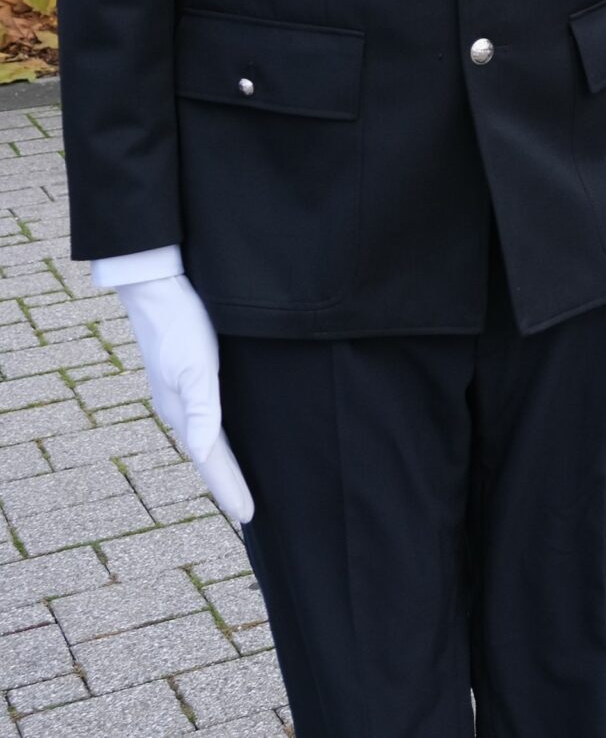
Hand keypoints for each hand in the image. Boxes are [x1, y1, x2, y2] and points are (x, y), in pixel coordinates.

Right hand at [115, 275, 253, 524]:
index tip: (248, 516)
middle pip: (209, 456)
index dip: (229, 488)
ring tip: (239, 486)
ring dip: (223, 464)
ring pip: (208, 439)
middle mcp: (180, 409)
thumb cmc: (180, 324)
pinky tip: (229, 435)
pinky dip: (221, 437)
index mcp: (182, 411)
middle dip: (227, 484)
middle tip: (247, 513)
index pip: (211, 461)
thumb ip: (201, 407)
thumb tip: (203, 448)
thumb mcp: (195, 366)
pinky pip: (209, 418)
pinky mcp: (187, 378)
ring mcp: (181, 394)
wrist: (157, 289)